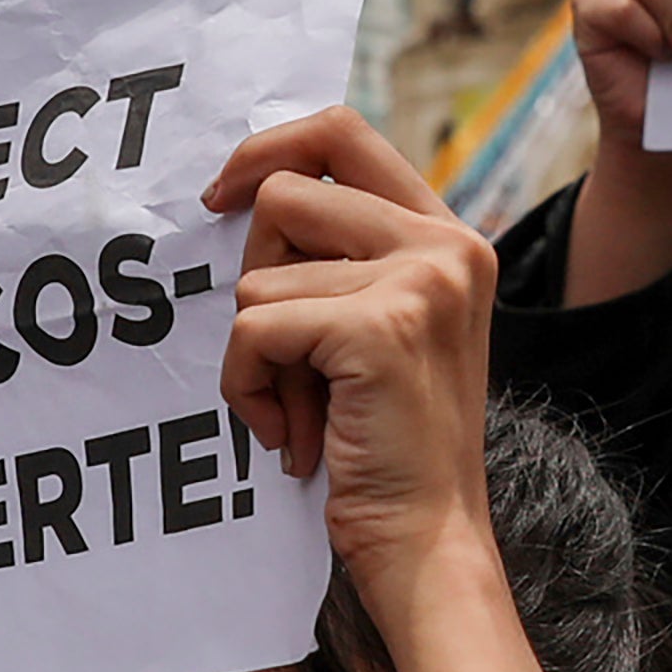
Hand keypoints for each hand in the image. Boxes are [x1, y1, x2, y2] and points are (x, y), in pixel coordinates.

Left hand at [204, 111, 501, 607]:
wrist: (428, 539)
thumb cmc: (389, 445)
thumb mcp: (384, 328)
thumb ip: (346, 259)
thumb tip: (250, 193)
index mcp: (448, 236)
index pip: (343, 132)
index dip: (268, 149)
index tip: (223, 196)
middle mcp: (445, 245)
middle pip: (285, 194)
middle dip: (256, 274)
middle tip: (285, 353)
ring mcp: (420, 281)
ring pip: (260, 276)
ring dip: (256, 353)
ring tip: (305, 408)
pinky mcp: (381, 327)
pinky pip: (253, 328)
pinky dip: (248, 387)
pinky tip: (292, 432)